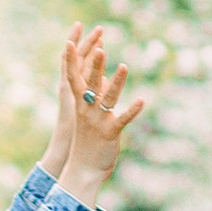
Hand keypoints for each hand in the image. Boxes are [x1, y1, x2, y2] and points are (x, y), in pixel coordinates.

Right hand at [54, 33, 143, 205]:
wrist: (83, 169)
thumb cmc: (86, 141)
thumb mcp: (87, 116)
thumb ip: (94, 98)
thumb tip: (102, 80)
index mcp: (79, 105)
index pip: (73, 77)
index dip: (72, 60)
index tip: (70, 41)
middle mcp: (86, 110)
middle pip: (90, 83)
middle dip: (96, 65)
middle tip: (100, 47)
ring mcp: (98, 121)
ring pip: (108, 98)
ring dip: (116, 82)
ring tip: (125, 66)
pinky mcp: (110, 133)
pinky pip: (122, 118)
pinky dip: (132, 110)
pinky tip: (141, 100)